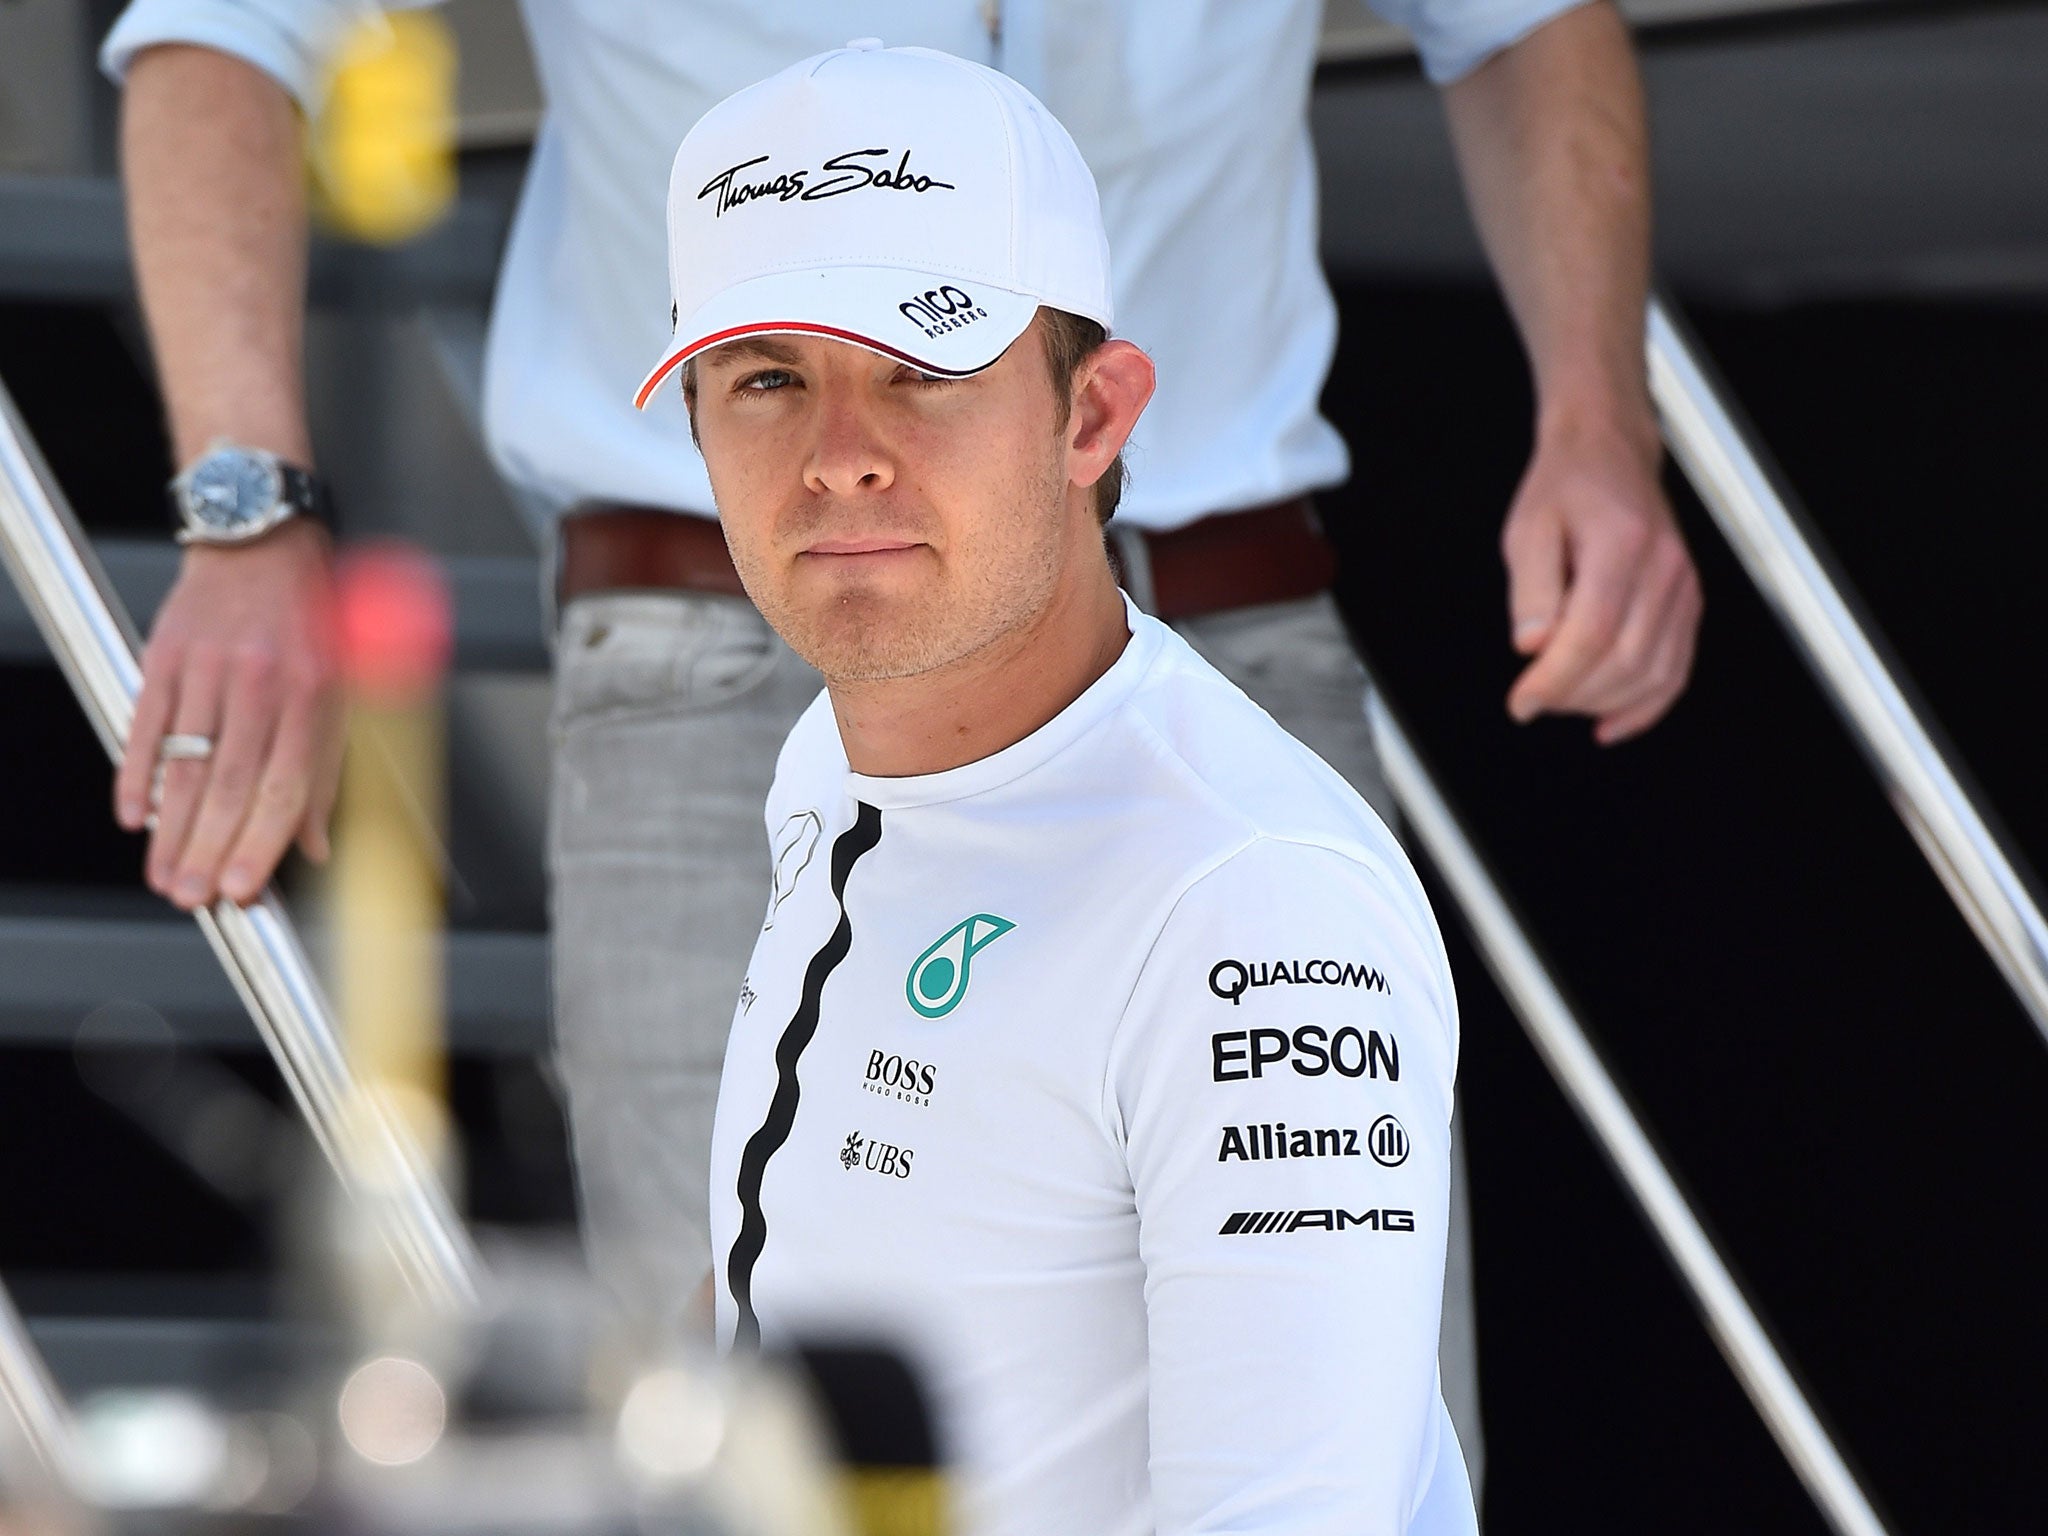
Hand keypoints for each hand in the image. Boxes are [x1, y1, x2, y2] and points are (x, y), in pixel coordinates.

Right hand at [115, 517, 343, 907]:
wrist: (262, 540)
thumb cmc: (309, 624)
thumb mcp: (339, 691)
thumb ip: (325, 771)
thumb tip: (316, 847)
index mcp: (312, 694)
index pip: (284, 786)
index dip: (261, 844)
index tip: (244, 892)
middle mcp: (261, 681)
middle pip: (229, 784)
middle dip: (209, 850)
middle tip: (192, 898)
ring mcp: (209, 668)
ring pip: (185, 764)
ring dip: (171, 829)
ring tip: (164, 875)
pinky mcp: (165, 654)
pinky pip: (145, 724)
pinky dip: (135, 774)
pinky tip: (133, 817)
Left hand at [1500, 418, 1702, 743]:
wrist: (1608, 453)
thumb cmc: (1565, 487)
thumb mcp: (1527, 527)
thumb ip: (1530, 588)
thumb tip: (1533, 645)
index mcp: (1621, 544)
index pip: (1592, 633)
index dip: (1555, 679)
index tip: (1521, 702)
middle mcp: (1663, 568)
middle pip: (1624, 660)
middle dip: (1573, 694)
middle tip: (1533, 699)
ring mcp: (1683, 586)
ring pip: (1653, 673)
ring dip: (1603, 703)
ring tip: (1561, 701)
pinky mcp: (1689, 603)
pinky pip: (1676, 669)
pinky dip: (1645, 706)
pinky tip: (1610, 724)